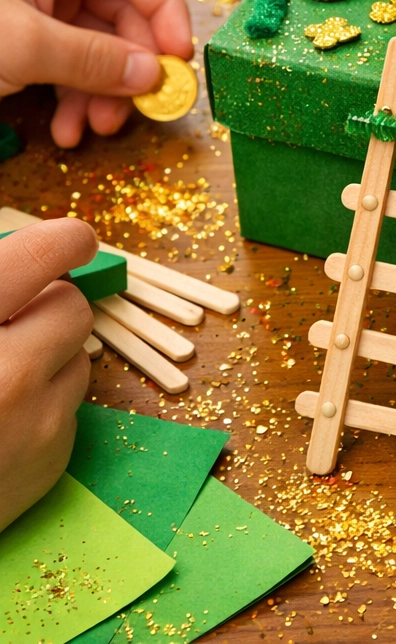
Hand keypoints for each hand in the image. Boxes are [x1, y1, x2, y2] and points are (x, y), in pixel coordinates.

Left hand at [0, 0, 192, 147]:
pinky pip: (70, 66)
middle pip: (121, 15)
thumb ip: (93, 58)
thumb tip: (152, 75)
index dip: (165, 14)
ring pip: (98, 48)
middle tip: (137, 111)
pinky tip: (66, 131)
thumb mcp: (21, 42)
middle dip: (128, 68)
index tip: (178, 62)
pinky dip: (74, 100)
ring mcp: (36, 5)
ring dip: (102, 94)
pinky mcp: (23, 40)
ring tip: (91, 131)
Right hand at [0, 219, 94, 531]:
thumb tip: (19, 257)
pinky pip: (68, 411)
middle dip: (46, 308)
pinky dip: (41, 409)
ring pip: (76, 359)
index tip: (70, 242)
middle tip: (9, 322)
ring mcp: (33, 425)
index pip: (41, 255)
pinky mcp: (50, 466)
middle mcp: (6, 375)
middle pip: (71, 306)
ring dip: (46, 359)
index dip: (61, 241)